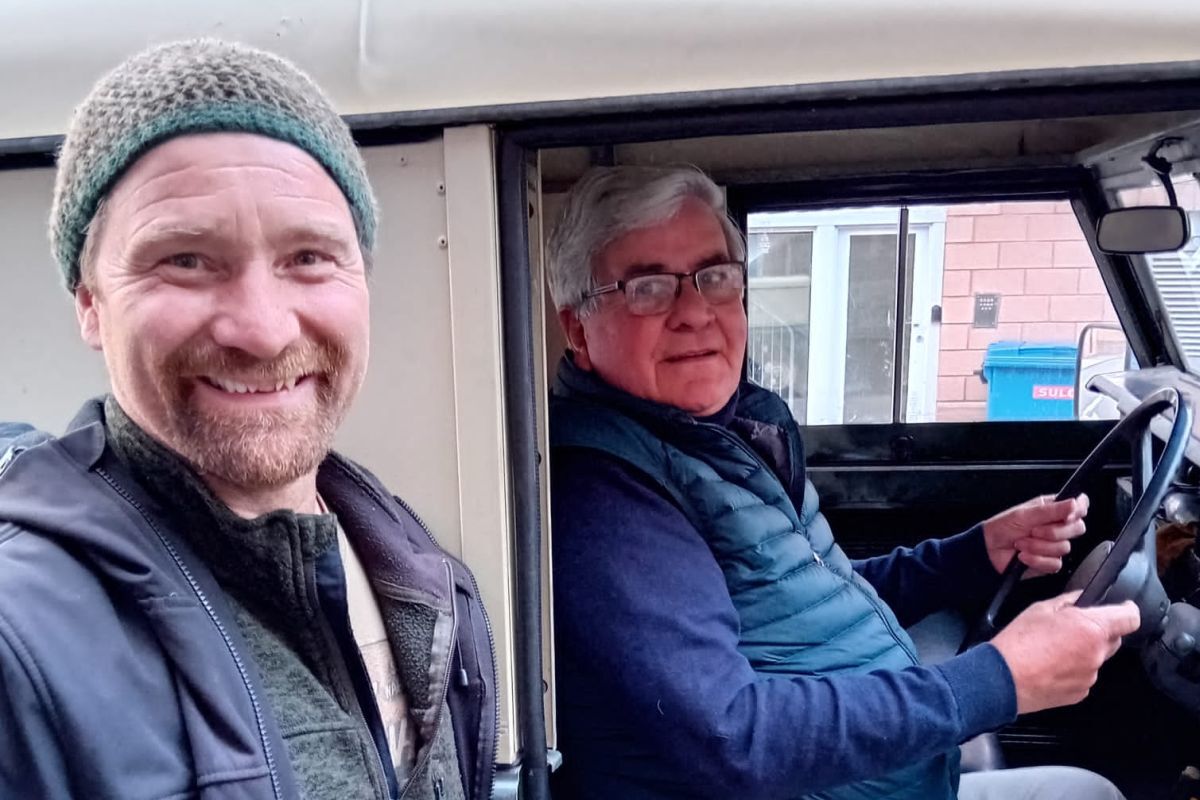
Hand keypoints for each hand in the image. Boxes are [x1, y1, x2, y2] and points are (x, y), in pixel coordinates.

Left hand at [982, 494, 1088, 574]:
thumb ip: (1052, 510)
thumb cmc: (1002, 527)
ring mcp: (1054, 545)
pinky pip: (1055, 563)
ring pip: (1064, 548)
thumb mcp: (1025, 514)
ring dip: (1038, 546)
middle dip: (1054, 532)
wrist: (988, 550)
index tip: (1067, 515)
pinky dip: (1036, 560)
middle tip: (1033, 530)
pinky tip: (1023, 556)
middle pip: (1077, 528)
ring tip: (1021, 543)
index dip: (1078, 510)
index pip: (1079, 506)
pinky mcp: (1050, 562)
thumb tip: (1075, 503)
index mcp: (1052, 509)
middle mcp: (1056, 526)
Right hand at [990, 590, 1138, 713]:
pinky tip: (1050, 666)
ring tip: (1053, 650)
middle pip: (1113, 639)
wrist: (1003, 678)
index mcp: (1091, 629)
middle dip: (1098, 632)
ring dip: (1083, 652)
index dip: (1128, 610)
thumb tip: (1080, 598)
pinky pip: (1084, 676)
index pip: (1129, 618)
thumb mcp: (1039, 609)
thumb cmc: (1018, 643)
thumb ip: (1067, 601)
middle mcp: (1096, 654)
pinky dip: (1073, 670)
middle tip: (1072, 629)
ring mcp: (1090, 676)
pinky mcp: (1080, 693)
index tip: (1124, 608)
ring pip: (1096, 658)